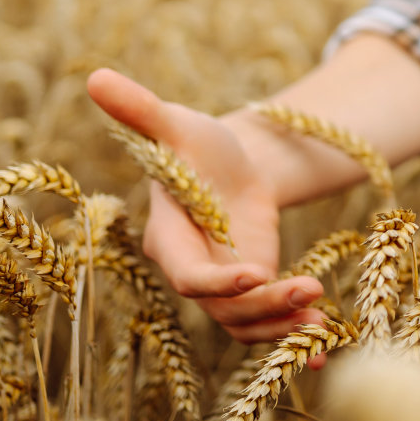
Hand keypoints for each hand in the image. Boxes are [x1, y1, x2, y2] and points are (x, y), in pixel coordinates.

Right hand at [86, 69, 328, 352]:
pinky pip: (264, 323)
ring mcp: (221, 284)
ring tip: (321, 325)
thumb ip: (140, 110)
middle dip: (263, 309)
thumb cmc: (195, 141)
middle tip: (309, 295)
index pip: (186, 274)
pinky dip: (291, 335)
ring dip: (281, 329)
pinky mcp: (251, 287)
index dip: (216, 283)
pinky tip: (324, 344)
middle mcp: (192, 269)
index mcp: (169, 237)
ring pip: (245, 324)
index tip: (256, 274)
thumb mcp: (175, 123)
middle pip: (221, 309)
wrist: (229, 162)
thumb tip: (96, 76)